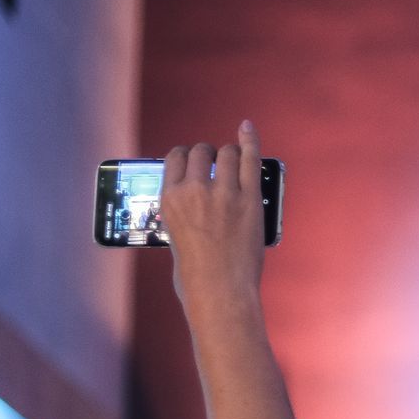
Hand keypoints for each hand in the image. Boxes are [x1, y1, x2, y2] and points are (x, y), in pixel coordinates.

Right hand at [163, 120, 264, 307]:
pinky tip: (248, 128)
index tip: (195, 160)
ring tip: (234, 160)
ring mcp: (223, 193)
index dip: (187, 157)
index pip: (175, 158)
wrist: (220, 291)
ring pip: (227, 153)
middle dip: (209, 154)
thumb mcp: (174, 237)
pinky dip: (250, 140)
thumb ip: (182, 213)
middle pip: (201, 152)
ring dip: (230, 154)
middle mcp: (193, 190)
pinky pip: (250, 159)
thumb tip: (190, 201)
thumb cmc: (196, 275)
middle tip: (217, 164)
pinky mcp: (249, 199)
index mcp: (169, 199)